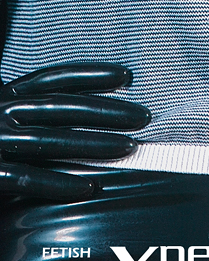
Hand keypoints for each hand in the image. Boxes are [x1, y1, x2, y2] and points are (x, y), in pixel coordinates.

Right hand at [0, 62, 150, 200]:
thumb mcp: (1, 116)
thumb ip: (30, 112)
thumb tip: (83, 110)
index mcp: (6, 96)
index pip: (55, 79)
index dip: (92, 75)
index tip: (127, 76)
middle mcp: (0, 112)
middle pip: (62, 107)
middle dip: (105, 110)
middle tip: (143, 116)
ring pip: (51, 140)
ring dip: (92, 144)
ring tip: (128, 147)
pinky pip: (26, 178)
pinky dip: (58, 182)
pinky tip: (89, 186)